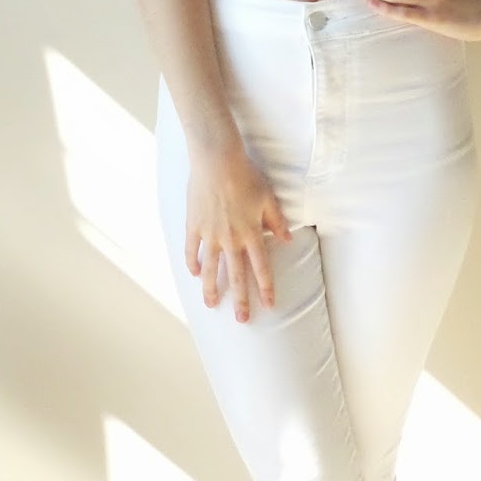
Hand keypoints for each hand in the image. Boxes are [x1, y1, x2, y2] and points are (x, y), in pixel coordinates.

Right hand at [184, 137, 291, 322]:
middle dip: (241, 300)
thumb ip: (277, 221)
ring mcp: (210, 234)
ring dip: (211, 289)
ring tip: (211, 305)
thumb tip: (288, 240)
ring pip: (211, 269)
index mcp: (251, 233)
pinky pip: (192, 250)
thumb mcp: (268, 197)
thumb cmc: (246, 175)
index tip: (269, 305)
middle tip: (242, 320)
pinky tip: (195, 273)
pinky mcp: (194, 226)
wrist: (216, 160)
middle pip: (236, 275)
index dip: (265, 288)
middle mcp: (231, 239)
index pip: (261, 268)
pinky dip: (193, 263)